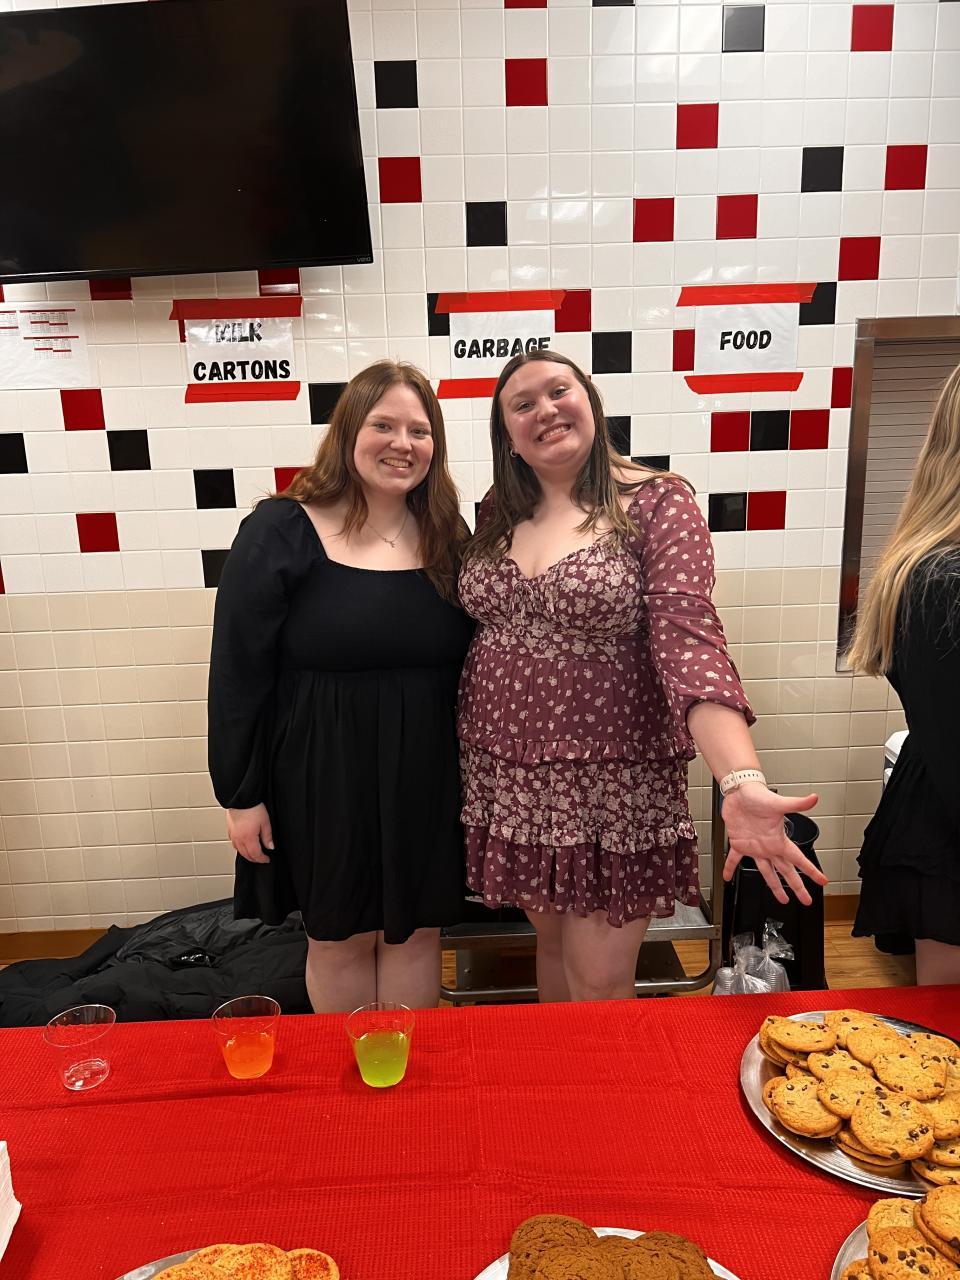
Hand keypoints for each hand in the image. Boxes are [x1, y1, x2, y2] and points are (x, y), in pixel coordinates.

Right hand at [226, 804, 273, 863]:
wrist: (241, 798)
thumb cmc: (253, 807)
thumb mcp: (265, 822)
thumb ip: (267, 836)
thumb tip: (270, 846)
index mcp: (248, 838)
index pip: (255, 854)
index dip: (262, 859)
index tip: (267, 859)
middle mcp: (239, 838)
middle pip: (246, 854)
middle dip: (254, 859)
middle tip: (261, 859)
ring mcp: (233, 834)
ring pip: (239, 850)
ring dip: (246, 854)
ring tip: (252, 854)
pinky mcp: (230, 829)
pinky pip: (234, 843)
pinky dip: (239, 847)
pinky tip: (242, 844)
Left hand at [721, 785, 826, 905]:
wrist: (739, 790)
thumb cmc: (758, 795)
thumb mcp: (778, 803)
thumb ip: (796, 803)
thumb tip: (813, 798)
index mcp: (779, 840)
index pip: (799, 859)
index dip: (811, 870)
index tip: (822, 881)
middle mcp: (768, 846)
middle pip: (786, 871)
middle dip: (796, 886)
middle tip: (805, 900)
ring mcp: (754, 846)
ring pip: (766, 871)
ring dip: (773, 885)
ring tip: (781, 898)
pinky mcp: (739, 843)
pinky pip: (734, 860)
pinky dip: (730, 868)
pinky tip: (728, 877)